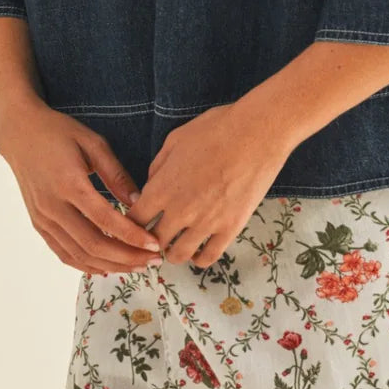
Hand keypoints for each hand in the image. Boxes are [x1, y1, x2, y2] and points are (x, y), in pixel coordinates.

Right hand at [0, 101, 162, 276]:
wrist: (20, 134)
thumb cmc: (59, 133)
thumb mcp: (93, 144)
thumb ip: (116, 175)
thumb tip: (139, 202)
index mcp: (70, 183)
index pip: (106, 220)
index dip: (132, 236)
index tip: (154, 244)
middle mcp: (53, 206)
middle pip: (93, 244)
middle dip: (126, 257)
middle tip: (152, 260)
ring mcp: (43, 218)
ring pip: (79, 254)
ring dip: (110, 265)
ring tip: (136, 266)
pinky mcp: (38, 224)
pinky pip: (63, 253)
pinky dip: (86, 265)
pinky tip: (107, 266)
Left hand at [126, 101, 292, 268]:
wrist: (257, 134)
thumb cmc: (215, 129)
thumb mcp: (175, 140)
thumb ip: (158, 167)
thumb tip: (150, 185)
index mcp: (162, 188)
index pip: (134, 219)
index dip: (132, 222)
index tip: (138, 220)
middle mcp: (180, 211)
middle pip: (153, 241)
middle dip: (150, 239)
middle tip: (156, 234)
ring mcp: (206, 223)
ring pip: (178, 255)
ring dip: (172, 252)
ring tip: (176, 245)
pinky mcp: (230, 228)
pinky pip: (208, 257)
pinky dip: (199, 258)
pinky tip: (198, 250)